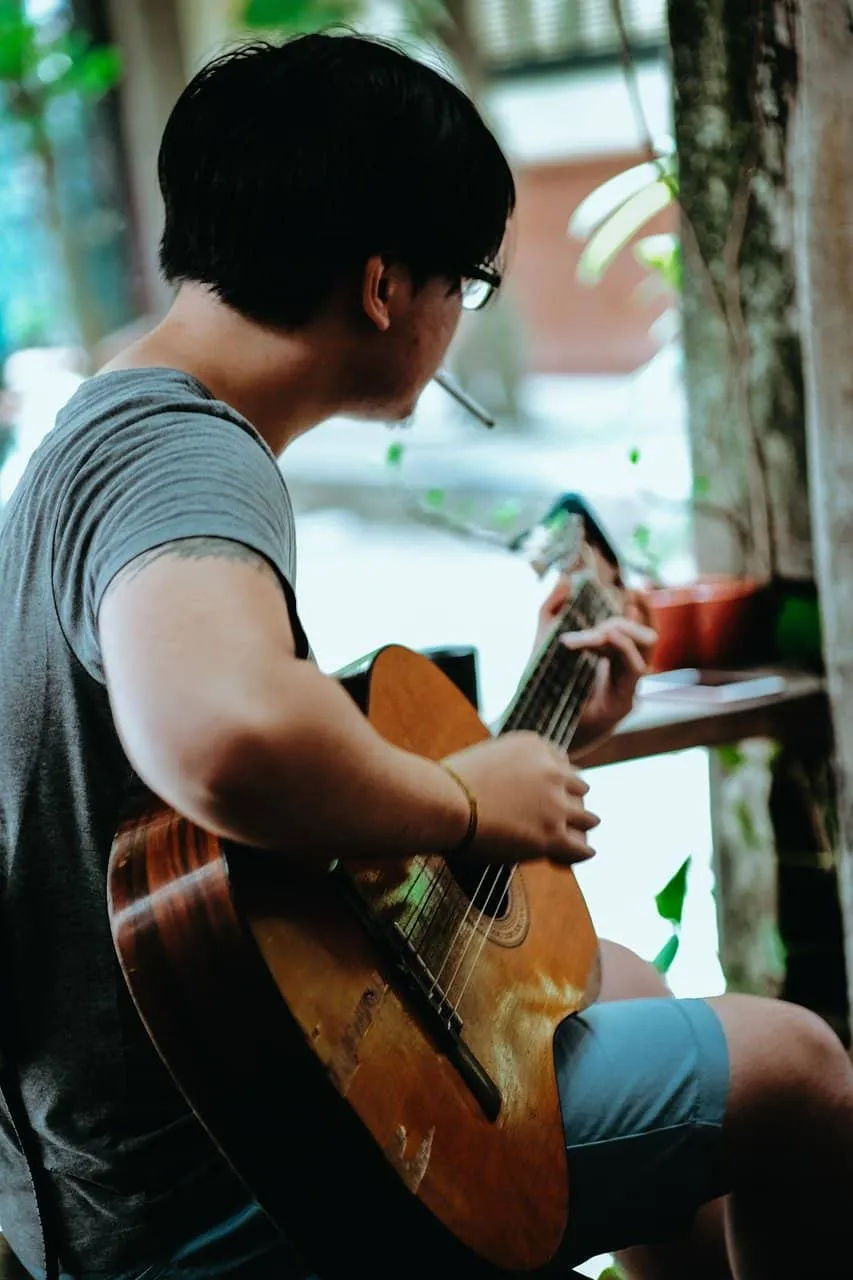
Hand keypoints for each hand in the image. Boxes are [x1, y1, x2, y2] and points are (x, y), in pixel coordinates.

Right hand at [442, 731, 598, 866]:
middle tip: (567, 812)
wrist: (443, 802)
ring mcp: (555, 803)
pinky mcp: (552, 835)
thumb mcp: (482, 758)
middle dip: (571, 799)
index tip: (554, 789)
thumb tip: (498, 785)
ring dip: (581, 825)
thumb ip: (502, 767)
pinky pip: (580, 847)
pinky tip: (582, 853)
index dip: (558, 778)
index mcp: (534, 745)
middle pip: (578, 786)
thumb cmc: (446, 783)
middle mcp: (551, 770)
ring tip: (579, 835)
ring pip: (586, 816)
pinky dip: (581, 851)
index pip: (561, 761)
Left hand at [534, 578, 656, 753]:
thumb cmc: (543, 689)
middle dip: (623, 623)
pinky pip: (632, 669)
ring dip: (616, 636)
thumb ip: (552, 609)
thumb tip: (565, 577)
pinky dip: (618, 649)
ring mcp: (628, 691)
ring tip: (589, 635)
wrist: (534, 729)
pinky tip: (597, 639)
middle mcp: (625, 676)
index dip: (643, 609)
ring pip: (639, 653)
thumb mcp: (544, 641)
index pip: (639, 630)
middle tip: (597, 624)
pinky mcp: (624, 704)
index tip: (637, 588)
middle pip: (645, 640)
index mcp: (613, 662)